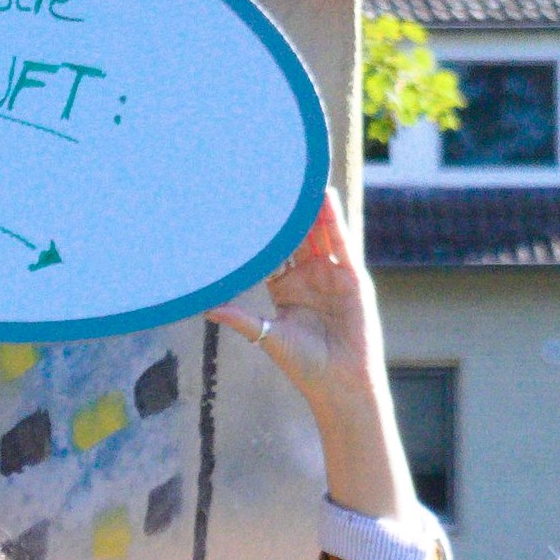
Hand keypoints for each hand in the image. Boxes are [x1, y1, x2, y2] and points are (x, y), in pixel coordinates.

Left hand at [208, 191, 417, 527]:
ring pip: (318, 232)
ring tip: (296, 177)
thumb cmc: (304, 366)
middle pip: (296, 236)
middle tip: (269, 178)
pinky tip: (324, 196)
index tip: (244, 206)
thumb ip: (241, 318)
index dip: (260, 230)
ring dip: (308, 207)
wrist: (340, 382)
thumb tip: (207, 308)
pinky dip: (333, 218)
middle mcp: (308, 278)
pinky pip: (341, 241)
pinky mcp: (351, 277)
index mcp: (286, 289)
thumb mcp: (268, 336)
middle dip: (285, 210)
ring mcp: (331, 275)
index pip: (272, 252)